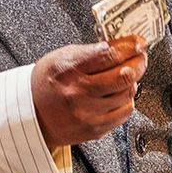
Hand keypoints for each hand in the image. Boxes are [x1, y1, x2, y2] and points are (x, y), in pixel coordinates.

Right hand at [31, 36, 147, 149]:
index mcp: (69, 70)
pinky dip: (127, 100)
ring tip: (127, 75)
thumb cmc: (45, 84)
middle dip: (138, 62)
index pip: (109, 54)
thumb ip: (91, 51)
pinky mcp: (95, 129)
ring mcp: (88, 114)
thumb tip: (121, 45)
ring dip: (132, 82)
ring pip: (127, 94)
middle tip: (140, 57)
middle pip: (124, 75)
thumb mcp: (61, 57)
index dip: (130, 46)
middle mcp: (78, 93)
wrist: (31, 116)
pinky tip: (120, 94)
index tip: (139, 42)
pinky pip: (124, 113)